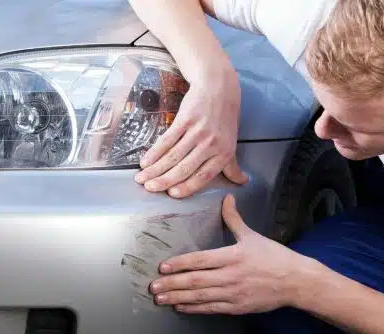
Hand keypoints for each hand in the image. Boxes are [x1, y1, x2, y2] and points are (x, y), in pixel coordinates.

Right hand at [134, 70, 247, 198]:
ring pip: (173, 156)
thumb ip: (232, 165)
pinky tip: (146, 161)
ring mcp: (198, 132)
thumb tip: (242, 182)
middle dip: (164, 181)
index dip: (186, 188)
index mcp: (223, 154)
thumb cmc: (225, 117)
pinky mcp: (185, 120)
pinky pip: (167, 140)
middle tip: (149, 188)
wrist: (219, 88)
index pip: (203, 177)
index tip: (172, 194)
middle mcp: (211, 145)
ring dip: (155, 169)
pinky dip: (154, 152)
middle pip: (184, 168)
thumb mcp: (231, 142)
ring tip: (142, 178)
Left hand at [148, 194, 310, 314]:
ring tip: (160, 298)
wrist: (295, 281)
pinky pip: (211, 308)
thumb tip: (226, 198)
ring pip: (200, 297)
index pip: (200, 260)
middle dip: (172, 284)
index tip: (163, 267)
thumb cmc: (275, 257)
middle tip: (153, 286)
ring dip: (178, 297)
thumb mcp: (253, 235)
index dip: (179, 264)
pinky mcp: (238, 306)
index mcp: (232, 256)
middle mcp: (230, 276)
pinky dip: (194, 308)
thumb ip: (234, 219)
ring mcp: (233, 293)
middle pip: (195, 281)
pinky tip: (181, 307)